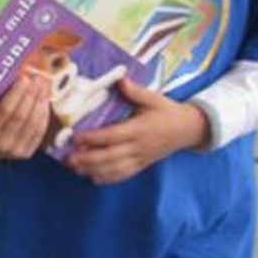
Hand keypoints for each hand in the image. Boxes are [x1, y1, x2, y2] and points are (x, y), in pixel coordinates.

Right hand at [0, 70, 51, 160]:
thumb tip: (17, 77)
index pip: (5, 109)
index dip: (17, 93)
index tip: (24, 78)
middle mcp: (0, 142)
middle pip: (21, 116)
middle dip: (31, 94)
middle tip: (38, 78)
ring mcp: (14, 150)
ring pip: (33, 123)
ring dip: (40, 102)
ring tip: (44, 87)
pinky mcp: (26, 154)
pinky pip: (38, 132)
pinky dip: (43, 115)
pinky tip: (44, 102)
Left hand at [64, 78, 208, 184]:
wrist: (189, 130)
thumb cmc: (168, 112)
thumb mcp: (154, 98)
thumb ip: (135, 91)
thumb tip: (120, 78)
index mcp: (139, 129)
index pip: (112, 135)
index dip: (92, 138)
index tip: (75, 137)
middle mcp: (138, 146)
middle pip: (109, 157)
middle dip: (87, 159)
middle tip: (68, 158)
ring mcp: (140, 158)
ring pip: (114, 169)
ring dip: (93, 170)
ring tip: (74, 168)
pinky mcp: (142, 165)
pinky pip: (123, 175)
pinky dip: (107, 178)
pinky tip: (92, 177)